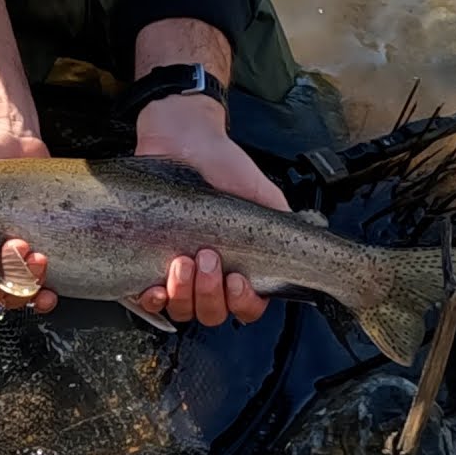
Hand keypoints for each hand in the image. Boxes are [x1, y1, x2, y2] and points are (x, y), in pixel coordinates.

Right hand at [0, 124, 58, 313]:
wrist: (3, 137)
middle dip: (1, 281)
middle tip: (18, 249)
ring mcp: (3, 261)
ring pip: (11, 294)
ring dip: (26, 283)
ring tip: (38, 255)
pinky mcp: (31, 255)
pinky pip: (36, 290)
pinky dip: (43, 296)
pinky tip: (49, 292)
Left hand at [133, 94, 290, 326]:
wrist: (183, 141)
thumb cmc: (223, 166)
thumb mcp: (263, 196)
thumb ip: (286, 224)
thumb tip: (310, 241)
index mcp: (240, 266)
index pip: (248, 307)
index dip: (244, 303)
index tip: (239, 279)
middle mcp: (209, 276)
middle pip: (213, 314)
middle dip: (211, 292)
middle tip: (207, 256)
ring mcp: (177, 274)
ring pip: (183, 310)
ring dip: (184, 292)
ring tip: (182, 259)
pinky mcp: (145, 266)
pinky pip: (149, 302)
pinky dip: (153, 300)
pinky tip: (156, 286)